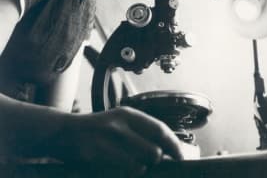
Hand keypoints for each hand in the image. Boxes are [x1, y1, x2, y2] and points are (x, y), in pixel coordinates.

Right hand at [56, 106, 184, 173]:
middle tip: (146, 161)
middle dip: (153, 160)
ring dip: (138, 169)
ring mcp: (107, 140)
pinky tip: (113, 166)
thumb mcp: (119, 122)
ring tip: (125, 162)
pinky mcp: (96, 155)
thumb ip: (140, 132)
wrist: (64, 132)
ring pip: (139, 165)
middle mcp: (120, 125)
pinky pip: (122, 172)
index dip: (174, 146)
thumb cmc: (96, 129)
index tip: (181, 157)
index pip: (160, 130)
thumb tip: (165, 149)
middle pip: (154, 152)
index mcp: (128, 114)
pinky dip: (123, 173)